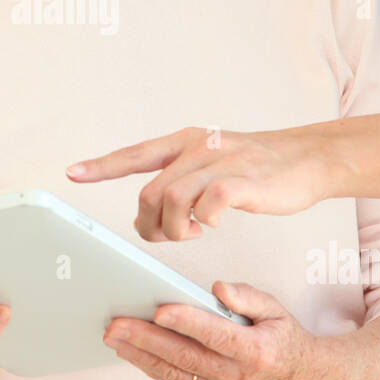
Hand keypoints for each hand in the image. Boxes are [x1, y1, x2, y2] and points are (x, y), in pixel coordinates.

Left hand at [67, 124, 332, 236]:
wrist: (306, 158)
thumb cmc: (257, 168)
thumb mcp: (212, 162)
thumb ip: (181, 181)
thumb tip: (151, 214)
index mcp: (184, 142)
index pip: (134, 154)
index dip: (102, 165)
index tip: (73, 172)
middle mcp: (196, 148)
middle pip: (149, 191)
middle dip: (149, 224)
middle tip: (166, 237)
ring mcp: (219, 162)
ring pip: (171, 199)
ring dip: (174, 228)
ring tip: (191, 234)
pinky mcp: (242, 180)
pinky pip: (208, 203)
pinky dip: (204, 220)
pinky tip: (212, 225)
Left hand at [102, 279, 316, 379]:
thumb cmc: (282, 336)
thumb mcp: (275, 308)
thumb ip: (247, 295)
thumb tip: (217, 288)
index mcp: (256, 351)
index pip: (215, 335)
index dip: (186, 322)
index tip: (158, 309)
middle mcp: (238, 377)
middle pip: (185, 357)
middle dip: (146, 339)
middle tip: (115, 325)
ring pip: (175, 374)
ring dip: (140, 356)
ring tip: (114, 339)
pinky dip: (152, 370)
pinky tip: (132, 354)